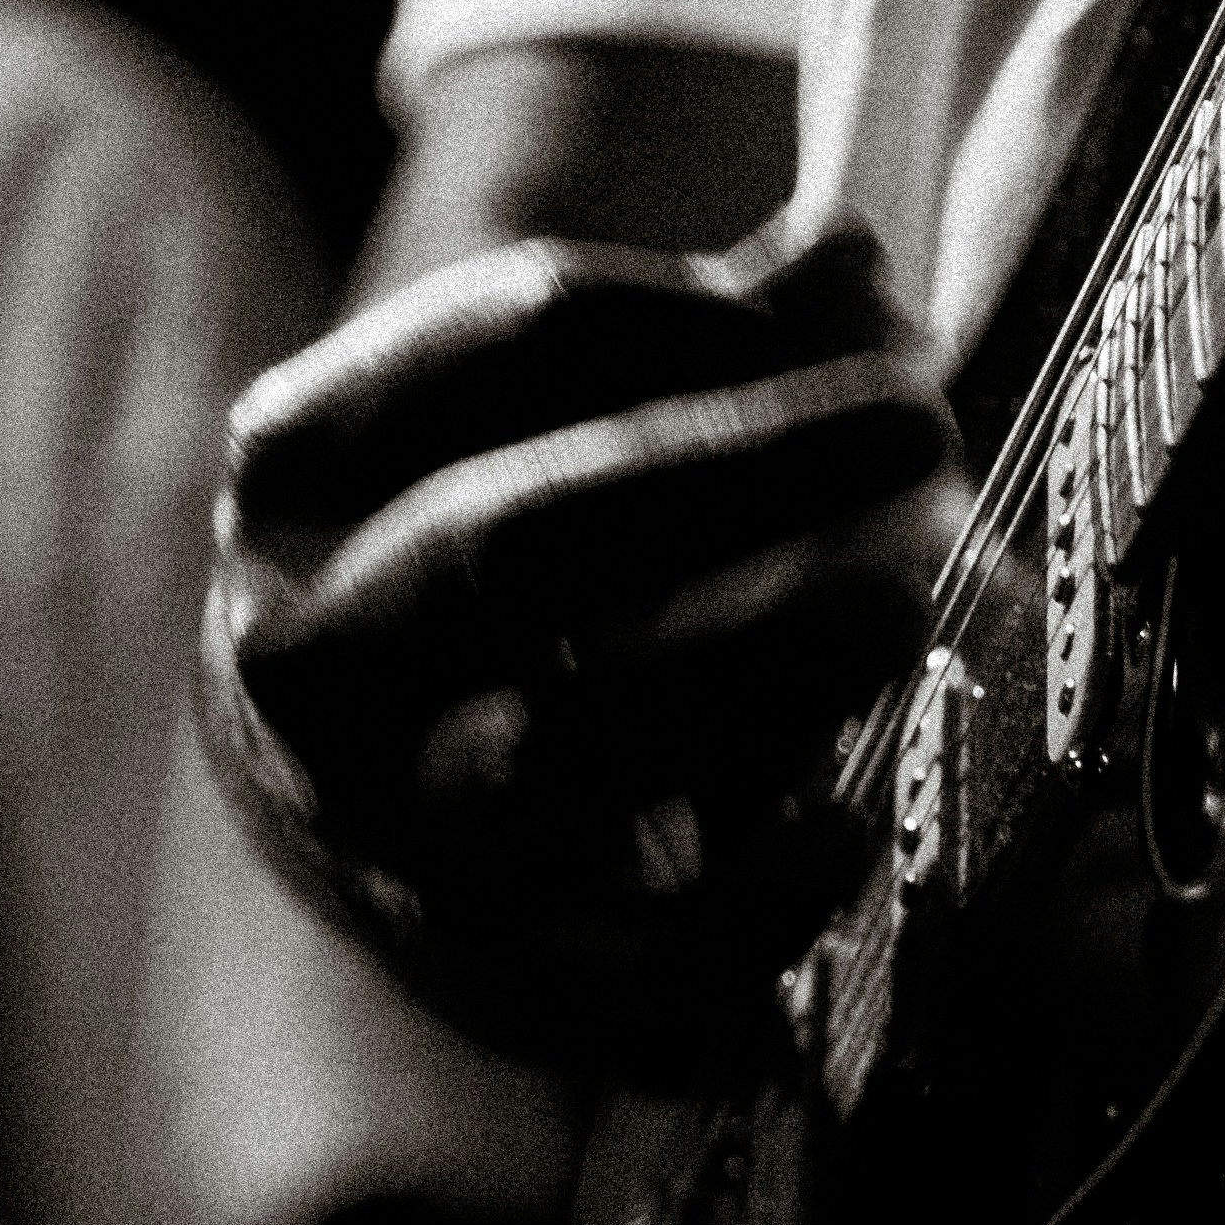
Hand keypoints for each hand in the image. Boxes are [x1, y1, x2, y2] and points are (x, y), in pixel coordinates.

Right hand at [208, 217, 951, 1071]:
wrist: (354, 791)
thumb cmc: (488, 559)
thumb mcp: (536, 420)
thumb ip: (702, 336)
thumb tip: (846, 258)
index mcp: (306, 465)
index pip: (508, 346)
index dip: (697, 313)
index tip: (855, 304)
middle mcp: (316, 652)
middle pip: (509, 548)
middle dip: (726, 477)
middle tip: (918, 424)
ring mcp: (392, 822)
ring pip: (557, 754)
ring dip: (747, 668)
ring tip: (901, 599)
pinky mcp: (494, 967)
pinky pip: (616, 959)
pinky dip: (739, 904)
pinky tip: (844, 828)